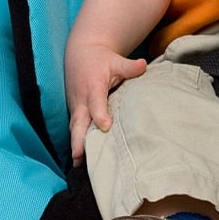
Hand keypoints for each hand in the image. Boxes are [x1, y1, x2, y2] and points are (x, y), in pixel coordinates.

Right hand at [64, 41, 146, 167]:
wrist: (80, 55)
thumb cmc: (101, 60)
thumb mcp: (116, 60)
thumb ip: (129, 66)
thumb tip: (144, 65)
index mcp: (93, 87)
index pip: (96, 102)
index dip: (100, 114)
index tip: (106, 126)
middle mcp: (81, 100)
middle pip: (78, 122)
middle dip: (78, 139)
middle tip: (80, 156)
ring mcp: (76, 107)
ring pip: (74, 129)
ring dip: (76, 145)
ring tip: (79, 164)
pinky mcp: (75, 112)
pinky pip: (75, 128)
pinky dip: (77, 142)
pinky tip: (82, 159)